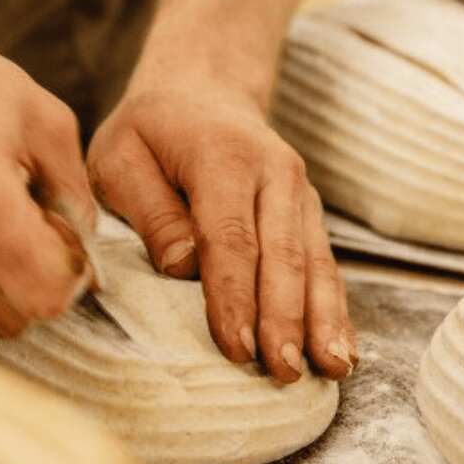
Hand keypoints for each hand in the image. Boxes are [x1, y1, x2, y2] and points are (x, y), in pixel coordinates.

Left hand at [87, 84, 354, 382]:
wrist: (203, 91)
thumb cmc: (151, 133)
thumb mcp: (121, 157)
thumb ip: (150, 211)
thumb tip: (184, 268)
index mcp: (223, 156)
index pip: (231, 237)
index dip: (235, 296)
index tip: (237, 348)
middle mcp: (274, 173)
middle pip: (284, 255)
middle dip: (286, 319)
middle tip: (284, 372)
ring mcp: (300, 194)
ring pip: (316, 264)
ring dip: (323, 320)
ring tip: (331, 369)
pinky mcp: (309, 215)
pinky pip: (326, 267)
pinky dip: (335, 311)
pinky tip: (343, 351)